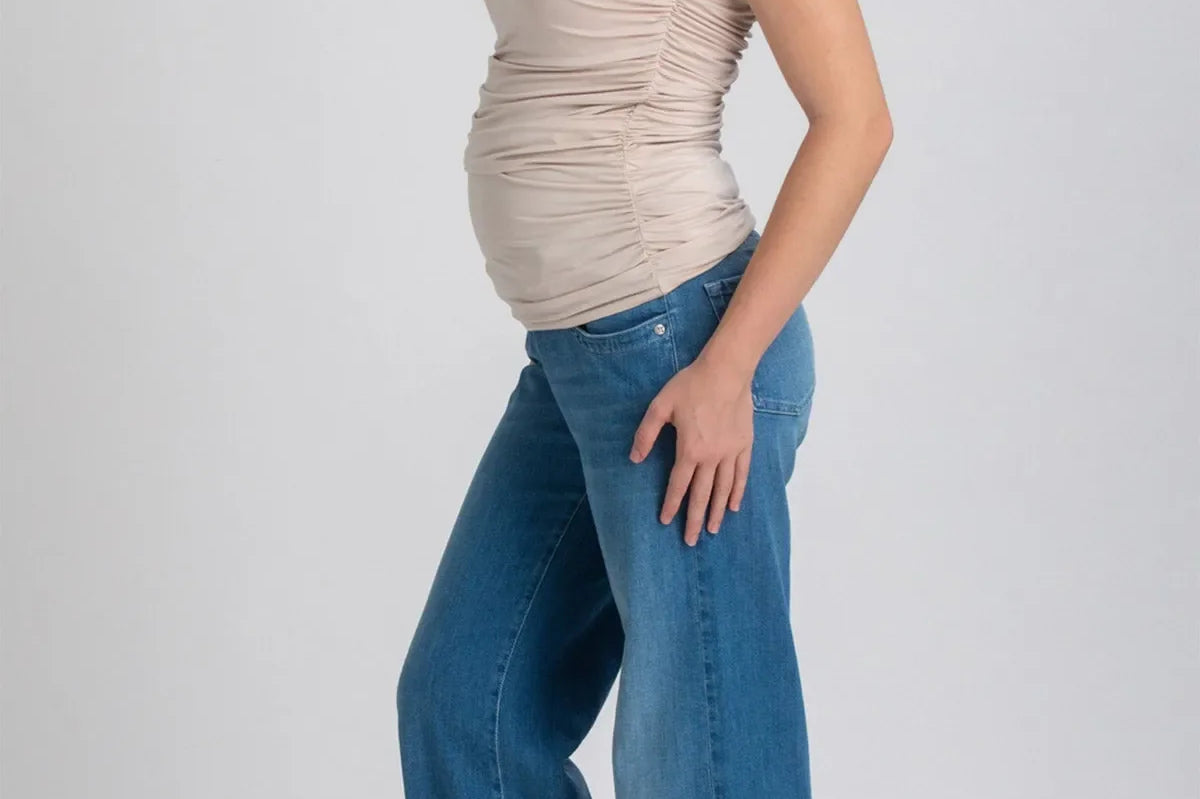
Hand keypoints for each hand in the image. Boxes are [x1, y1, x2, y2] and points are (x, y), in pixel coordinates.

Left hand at [629, 356, 754, 545]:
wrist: (727, 370)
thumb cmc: (691, 385)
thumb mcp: (660, 406)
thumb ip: (646, 434)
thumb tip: (634, 458)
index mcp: (689, 450)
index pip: (678, 485)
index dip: (671, 504)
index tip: (665, 521)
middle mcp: (712, 457)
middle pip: (702, 495)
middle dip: (695, 519)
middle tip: (691, 541)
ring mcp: (731, 452)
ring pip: (723, 489)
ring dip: (716, 511)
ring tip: (713, 530)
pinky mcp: (745, 444)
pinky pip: (742, 474)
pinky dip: (738, 492)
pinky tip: (733, 506)